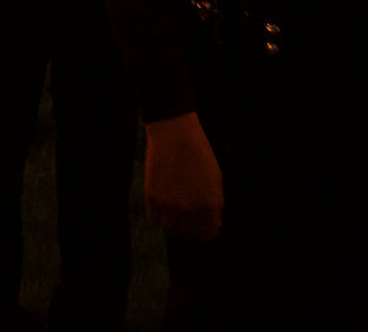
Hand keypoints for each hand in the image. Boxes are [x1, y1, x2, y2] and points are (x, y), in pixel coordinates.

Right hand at [144, 111, 223, 240]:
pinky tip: (161, 201)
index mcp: (211, 205)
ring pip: (169, 228)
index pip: (207, 234)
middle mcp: (191, 209)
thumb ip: (214, 204)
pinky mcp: (152, 196)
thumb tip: (212, 224)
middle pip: (187, 233)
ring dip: (171, 221)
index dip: (203, 230)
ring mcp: (170, 204)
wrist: (174, 132)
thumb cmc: (198, 153)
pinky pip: (154, 218)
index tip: (198, 224)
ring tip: (171, 208)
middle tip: (183, 213)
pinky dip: (157, 214)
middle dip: (187, 226)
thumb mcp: (215, 179)